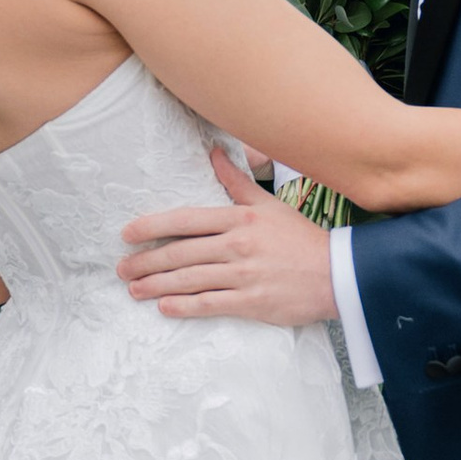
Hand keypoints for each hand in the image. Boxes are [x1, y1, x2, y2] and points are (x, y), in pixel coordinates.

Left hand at [119, 146, 338, 321]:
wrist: (338, 274)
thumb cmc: (301, 240)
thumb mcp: (269, 205)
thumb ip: (237, 181)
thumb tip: (214, 151)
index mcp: (240, 218)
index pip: (186, 220)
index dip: (152, 226)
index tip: (127, 234)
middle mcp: (237, 245)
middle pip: (181, 253)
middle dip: (146, 261)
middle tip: (122, 268)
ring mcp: (244, 274)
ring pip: (190, 279)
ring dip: (156, 285)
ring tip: (133, 289)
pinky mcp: (252, 302)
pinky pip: (210, 304)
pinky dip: (184, 306)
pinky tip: (164, 307)